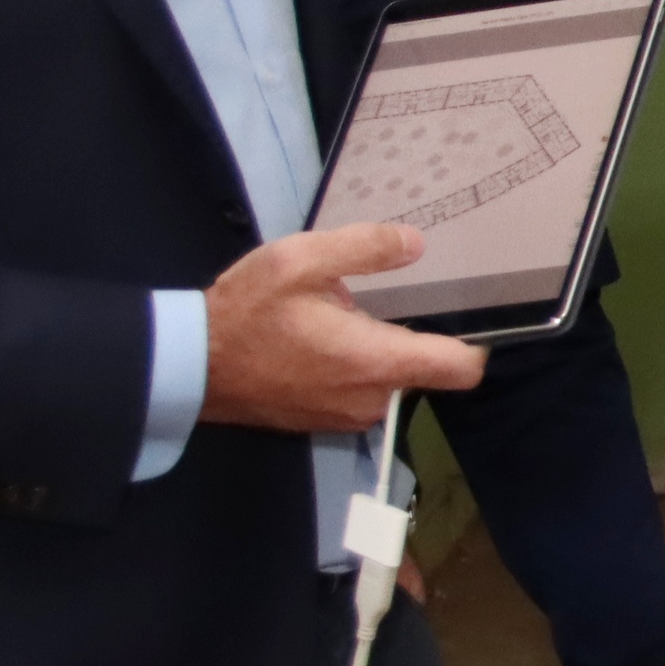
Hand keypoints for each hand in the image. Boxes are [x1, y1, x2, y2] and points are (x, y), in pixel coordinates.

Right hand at [200, 226, 486, 432]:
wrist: (190, 367)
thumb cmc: (246, 312)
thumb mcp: (300, 261)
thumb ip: (364, 250)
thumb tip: (416, 244)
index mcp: (377, 362)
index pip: (461, 368)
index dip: (474, 343)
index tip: (465, 315)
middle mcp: (373, 399)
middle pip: (423, 368)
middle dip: (405, 334)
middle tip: (370, 300)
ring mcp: (348, 416)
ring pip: (388, 377)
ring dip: (373, 350)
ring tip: (335, 317)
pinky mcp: (324, 422)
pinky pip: (358, 391)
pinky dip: (349, 367)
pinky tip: (316, 340)